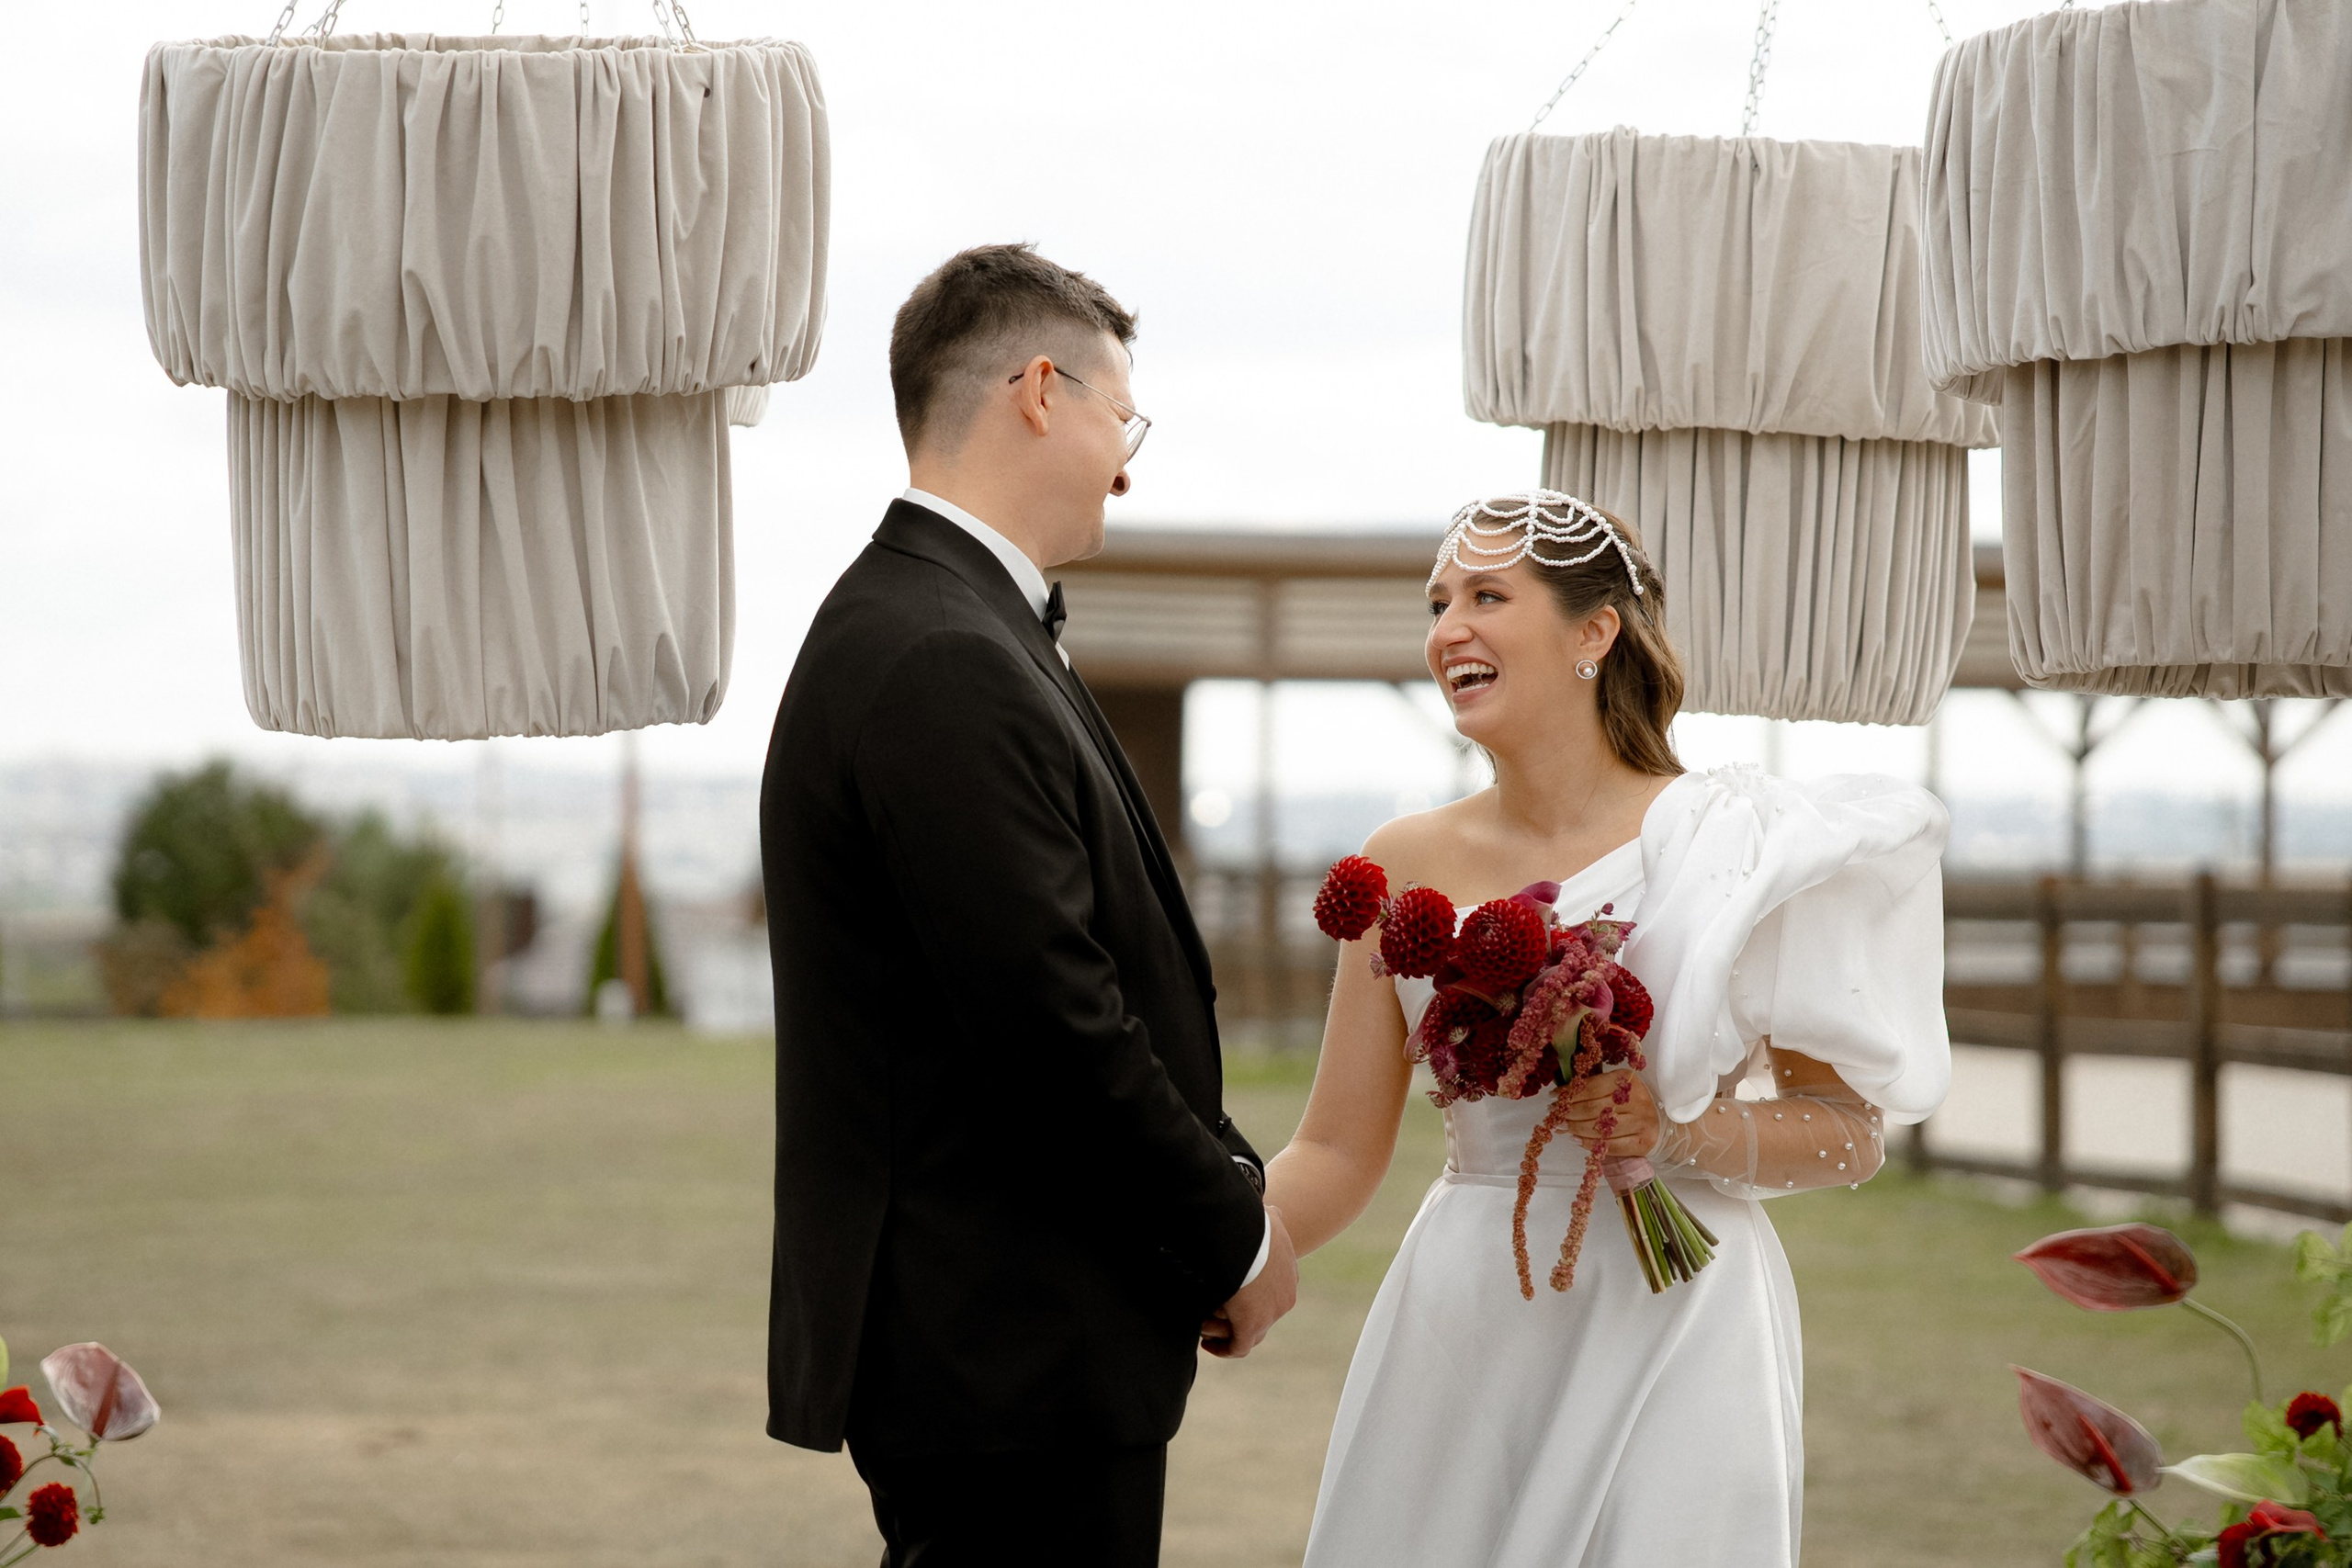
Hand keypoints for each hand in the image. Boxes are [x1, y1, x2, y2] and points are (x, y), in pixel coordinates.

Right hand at [1200, 1207, 1296, 1358]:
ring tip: (1204, 1321)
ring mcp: (1271, 1313)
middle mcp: (1285, 1296)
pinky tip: (1208, 1345)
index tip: (1233, 1297)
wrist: (1245, 1236)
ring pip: (1250, 1332)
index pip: (1273, 1292)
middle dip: (1237, 1316)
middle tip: (1214, 1311)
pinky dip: (1223, 1348)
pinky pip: (1239, 1346)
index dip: (1251, 1297)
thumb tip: (1273, 1211)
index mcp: (1288, 1271)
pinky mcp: (1252, 1325)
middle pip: (1263, 1315)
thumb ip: (1271, 1218)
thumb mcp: (1267, 1218)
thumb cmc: (1251, 1223)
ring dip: (1226, 1328)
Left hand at [1561, 1068, 1660, 1157]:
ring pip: (1600, 1128)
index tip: (1555, 1097)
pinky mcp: (1642, 1143)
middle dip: (1569, 1113)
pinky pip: (1610, 1145)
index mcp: (1627, 1080)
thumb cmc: (1634, 1103)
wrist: (1665, 1124)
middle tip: (1556, 1115)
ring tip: (1564, 1128)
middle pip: (1592, 1109)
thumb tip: (1561, 1097)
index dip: (1570, 1093)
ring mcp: (1640, 1122)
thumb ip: (1594, 1089)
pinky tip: (1578, 1140)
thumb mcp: (1619, 1088)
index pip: (1591, 1087)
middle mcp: (1635, 1100)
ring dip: (1576, 1129)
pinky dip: (1589, 1144)